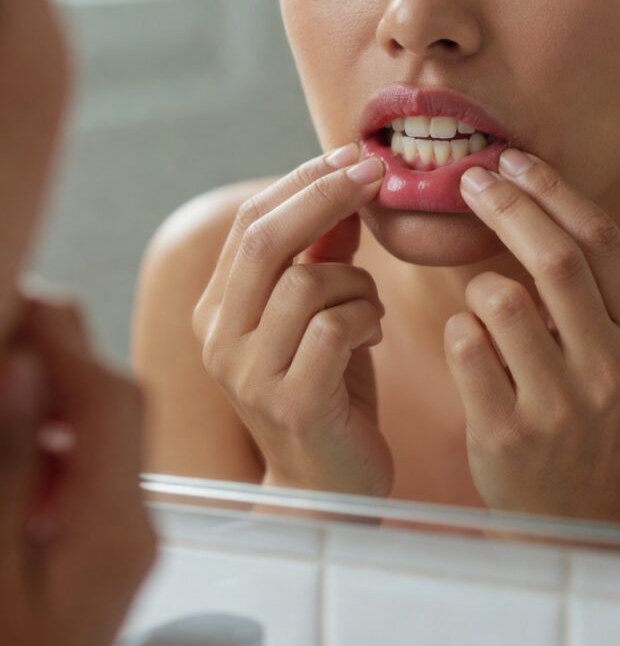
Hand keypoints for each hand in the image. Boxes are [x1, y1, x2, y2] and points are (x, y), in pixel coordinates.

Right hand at [1, 295, 156, 645]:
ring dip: (56, 392)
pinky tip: (19, 437)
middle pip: (117, 408)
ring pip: (103, 431)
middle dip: (67, 355)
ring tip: (13, 367)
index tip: (30, 301)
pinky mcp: (106, 543)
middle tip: (21, 314)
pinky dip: (53, 436)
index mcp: (114, 530)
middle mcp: (133, 526)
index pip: (111, 403)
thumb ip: (9, 466)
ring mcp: (125, 535)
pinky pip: (88, 467)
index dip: (68, 342)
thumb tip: (22, 374)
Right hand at [193, 143, 392, 496]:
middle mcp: (219, 337)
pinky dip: (367, 318)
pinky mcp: (289, 400)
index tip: (354, 155)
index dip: (304, 181)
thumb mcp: (320, 313)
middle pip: (265, 239)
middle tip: (375, 172)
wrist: (325, 489)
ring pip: (308, 282)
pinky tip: (370, 337)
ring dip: (358, 282)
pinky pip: (337, 326)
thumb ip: (324, 254)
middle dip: (326, 194)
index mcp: (218, 309)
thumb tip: (345, 183)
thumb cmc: (328, 390)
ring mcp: (249, 372)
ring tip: (369, 309)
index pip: (251, 223)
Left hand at [445, 149, 619, 523]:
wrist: (573, 511)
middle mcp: (611, 367)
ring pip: (498, 297)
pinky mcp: (507, 430)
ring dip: (478, 287)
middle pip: (554, 257)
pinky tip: (472, 352)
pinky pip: (463, 343)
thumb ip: (587, 287)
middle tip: (470, 180)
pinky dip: (458, 331)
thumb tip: (526, 193)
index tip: (512, 161)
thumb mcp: (611, 349)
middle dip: (505, 205)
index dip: (552, 190)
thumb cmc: (583, 409)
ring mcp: (561, 403)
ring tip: (487, 313)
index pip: (601, 240)